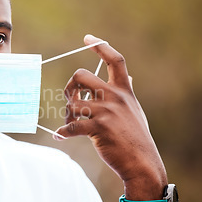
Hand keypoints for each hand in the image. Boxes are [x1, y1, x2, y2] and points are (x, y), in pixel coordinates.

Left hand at [55, 34, 166, 198]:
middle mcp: (115, 97)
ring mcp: (107, 112)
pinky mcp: (98, 129)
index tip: (87, 38)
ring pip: (72, 103)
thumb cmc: (135, 136)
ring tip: (70, 125)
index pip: (115, 60)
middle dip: (69, 87)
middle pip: (80, 75)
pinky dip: (62, 133)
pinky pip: (71, 127)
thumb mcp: (135, 110)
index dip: (100, 46)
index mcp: (124, 90)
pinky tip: (60, 137)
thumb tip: (129, 76)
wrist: (141, 163)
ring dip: (66, 115)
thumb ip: (127, 92)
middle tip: (71, 100)